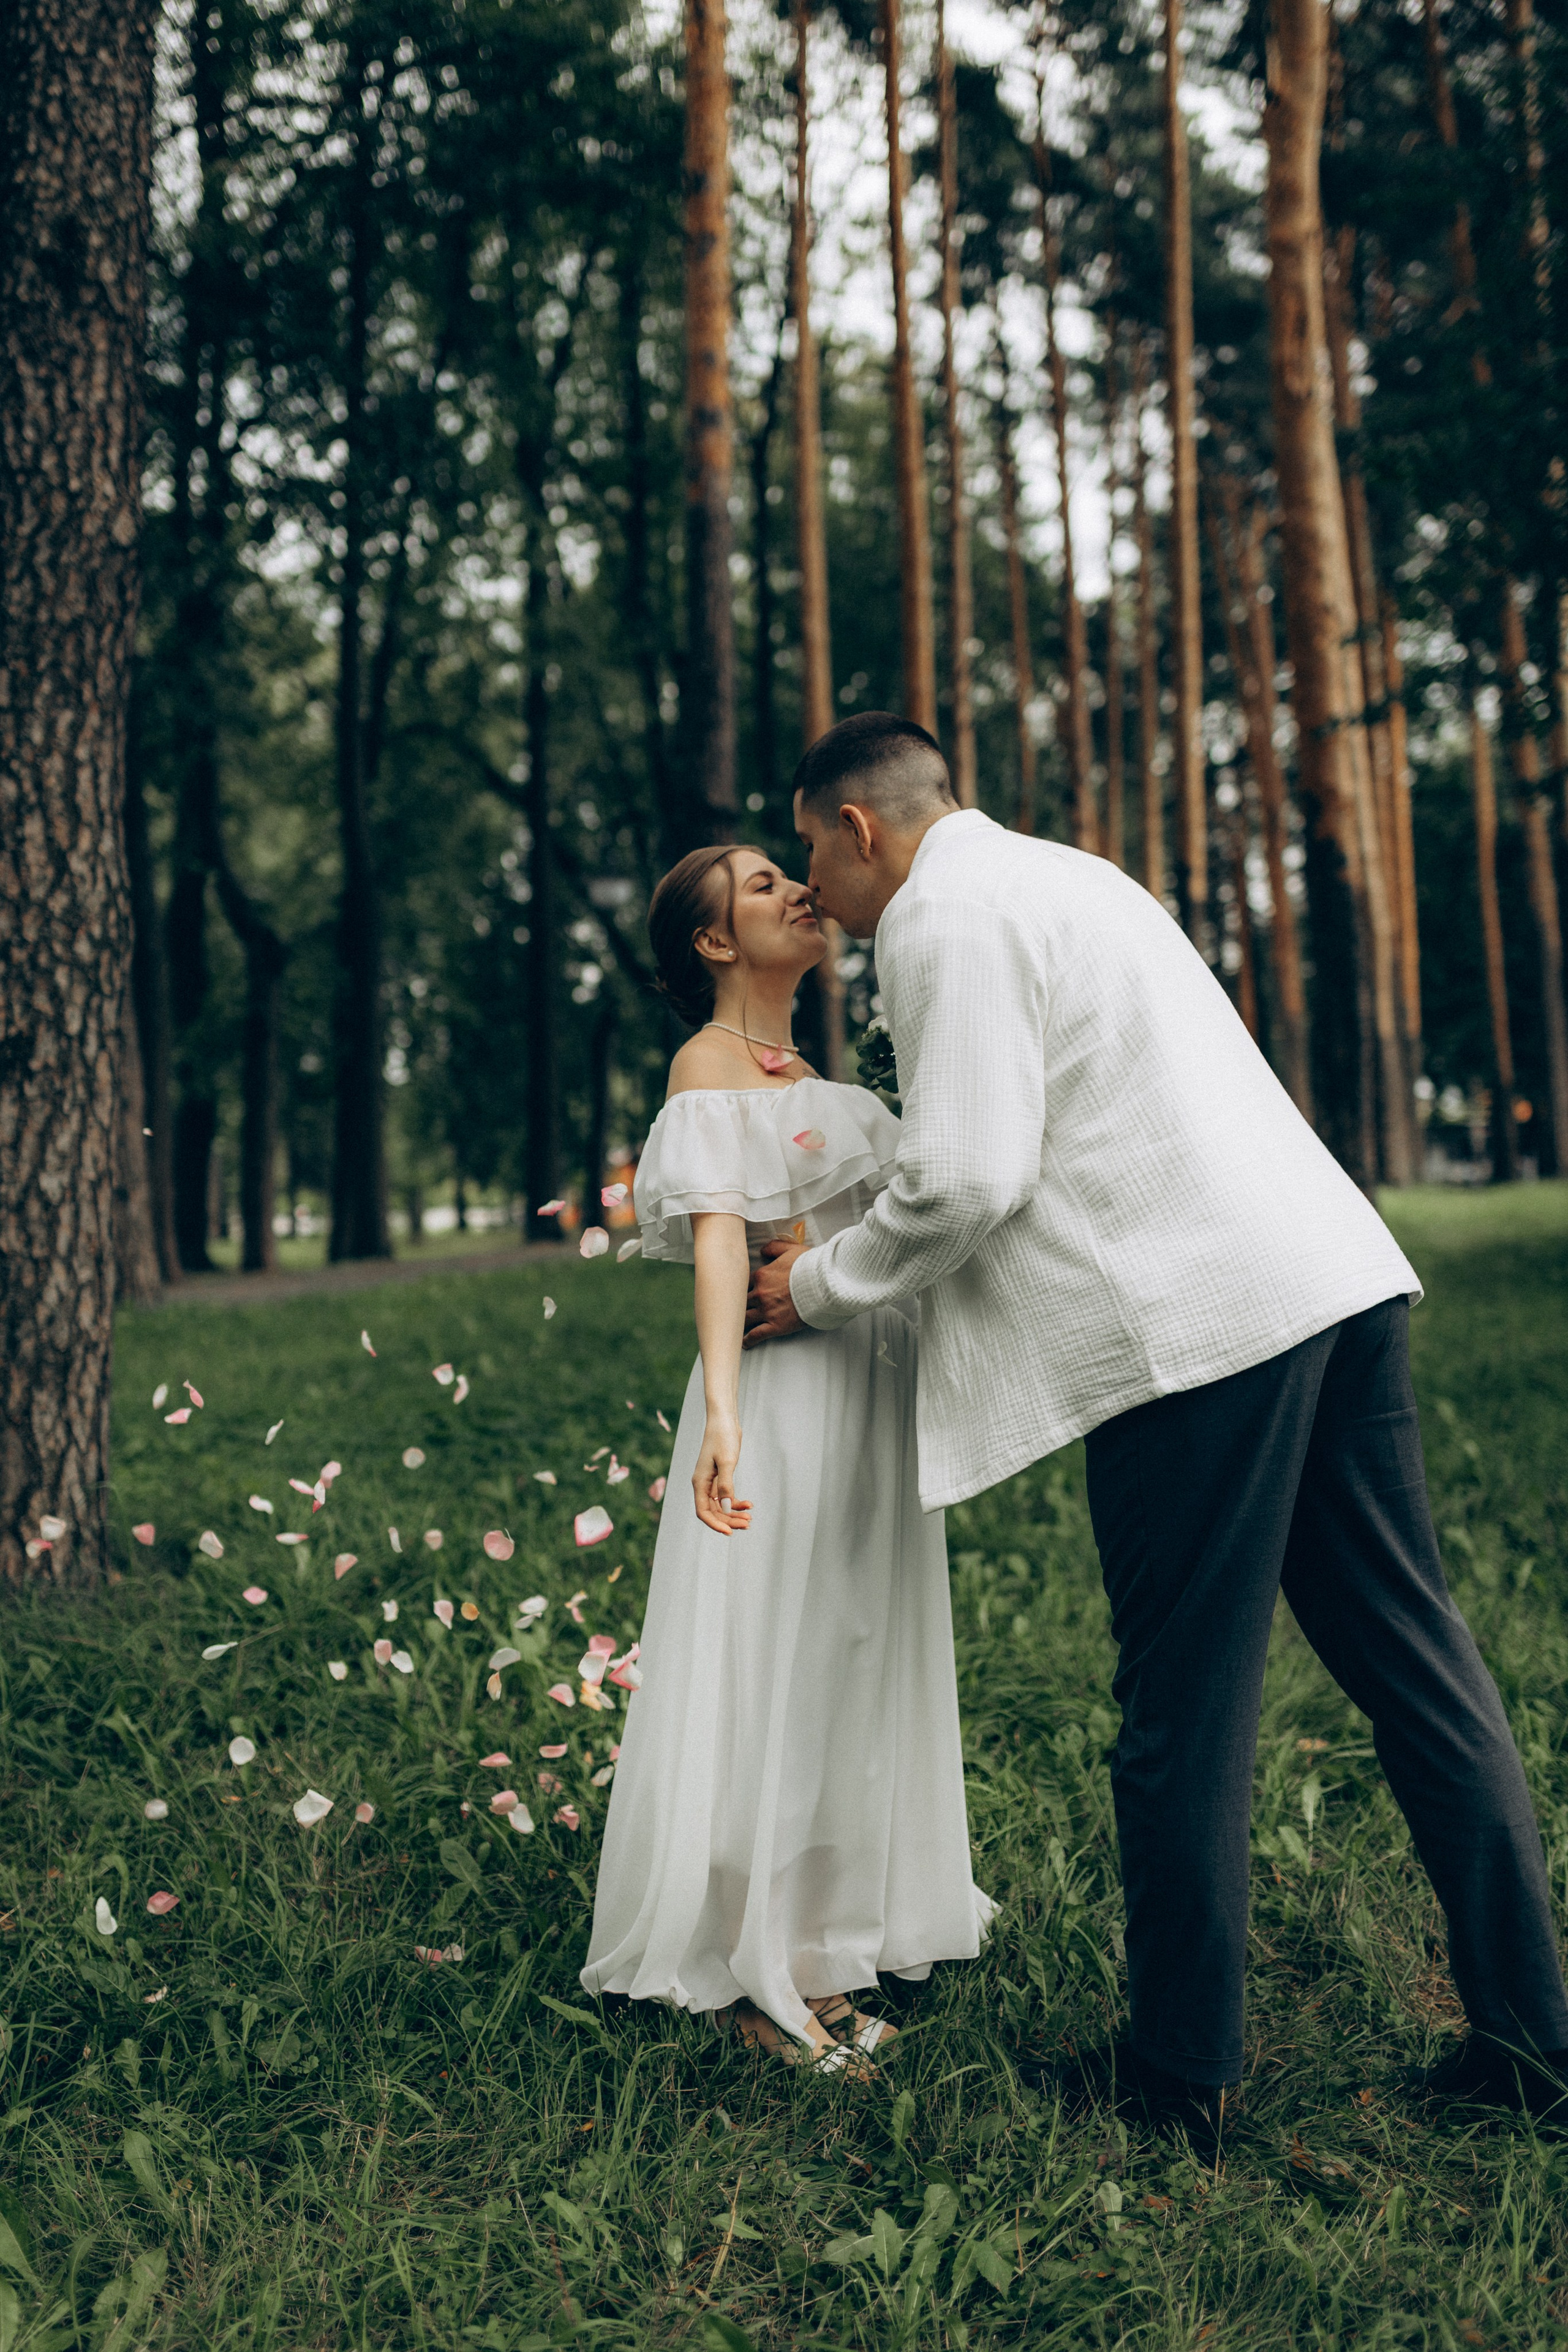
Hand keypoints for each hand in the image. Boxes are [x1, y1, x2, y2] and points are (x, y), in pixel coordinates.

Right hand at [693, 1414, 751, 1534]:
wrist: (724, 1420)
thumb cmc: (723, 1437)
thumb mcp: (727, 1461)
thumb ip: (726, 1485)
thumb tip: (727, 1507)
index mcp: (699, 1482)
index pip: (703, 1512)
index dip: (715, 1524)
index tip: (730, 1532)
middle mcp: (703, 1484)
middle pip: (713, 1511)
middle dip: (729, 1520)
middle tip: (748, 1524)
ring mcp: (711, 1482)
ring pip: (720, 1506)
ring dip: (734, 1513)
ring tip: (750, 1518)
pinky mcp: (720, 1477)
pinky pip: (726, 1497)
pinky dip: (736, 1502)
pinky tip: (749, 1504)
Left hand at [743, 1238, 806, 1347]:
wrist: (823, 1284)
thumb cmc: (809, 1266)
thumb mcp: (791, 1249)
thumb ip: (774, 1247)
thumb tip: (762, 1250)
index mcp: (761, 1276)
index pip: (744, 1284)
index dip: (742, 1289)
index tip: (740, 1293)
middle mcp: (760, 1294)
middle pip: (742, 1302)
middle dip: (738, 1306)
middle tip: (733, 1311)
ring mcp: (766, 1310)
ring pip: (745, 1318)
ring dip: (740, 1323)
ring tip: (735, 1328)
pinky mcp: (775, 1325)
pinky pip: (756, 1335)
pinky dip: (748, 1340)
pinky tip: (745, 1343)